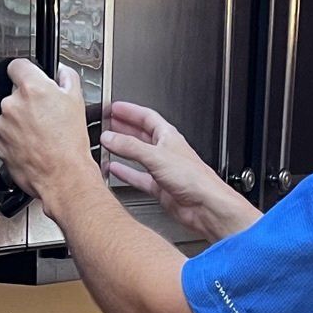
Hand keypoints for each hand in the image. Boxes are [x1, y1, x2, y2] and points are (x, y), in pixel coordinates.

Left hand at [0, 59, 102, 217]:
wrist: (63, 175)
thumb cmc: (70, 143)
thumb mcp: (77, 101)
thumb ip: (68, 78)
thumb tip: (63, 72)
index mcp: (32, 88)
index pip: (17, 65)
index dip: (26, 71)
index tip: (30, 78)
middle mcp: (13, 104)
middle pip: (14, 93)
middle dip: (27, 101)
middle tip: (45, 115)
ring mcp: (3, 125)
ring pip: (9, 115)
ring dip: (20, 121)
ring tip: (40, 134)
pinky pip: (4, 135)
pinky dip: (14, 138)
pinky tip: (32, 145)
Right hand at [100, 102, 256, 242]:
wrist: (205, 205)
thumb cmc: (193, 178)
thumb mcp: (156, 156)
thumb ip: (130, 147)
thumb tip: (110, 137)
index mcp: (169, 136)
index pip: (147, 117)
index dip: (130, 111)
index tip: (115, 107)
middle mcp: (165, 151)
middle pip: (141, 134)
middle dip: (124, 127)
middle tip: (108, 122)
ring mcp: (162, 169)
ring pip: (138, 155)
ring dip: (123, 149)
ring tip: (108, 143)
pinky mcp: (159, 187)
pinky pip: (138, 177)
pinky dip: (126, 172)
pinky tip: (115, 169)